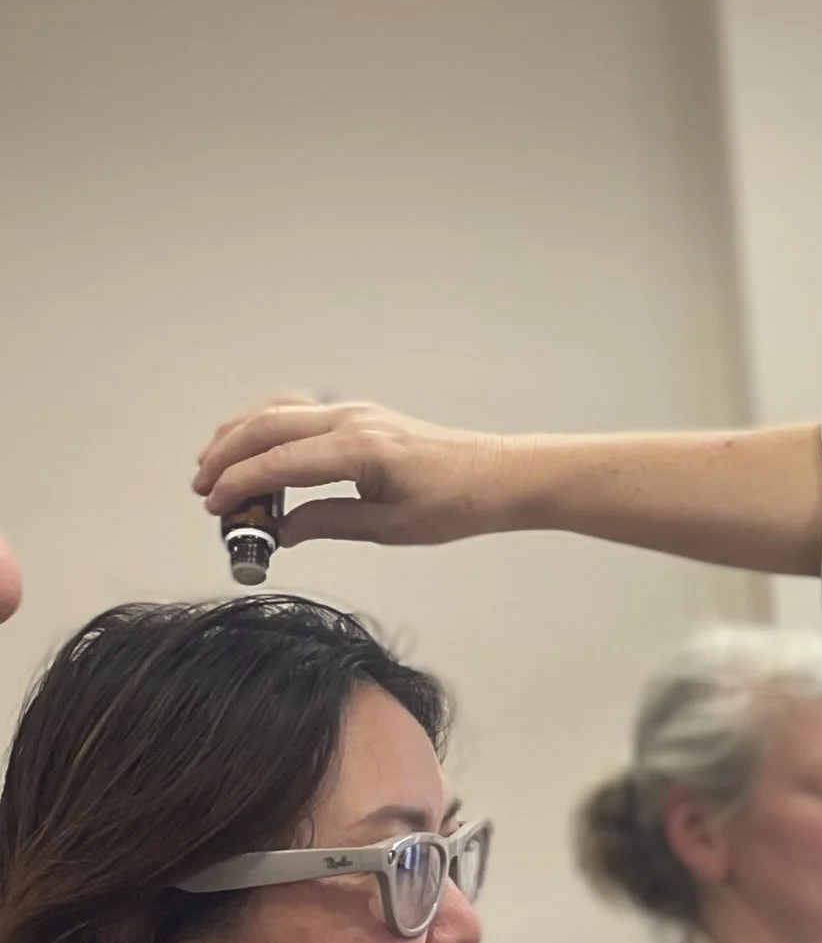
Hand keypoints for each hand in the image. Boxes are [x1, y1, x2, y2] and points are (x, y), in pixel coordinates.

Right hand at [194, 394, 520, 547]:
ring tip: (214, 466)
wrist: (498, 475)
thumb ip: (328, 523)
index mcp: (361, 450)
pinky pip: (299, 411)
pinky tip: (254, 446)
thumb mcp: (389, 527)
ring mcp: (356, 412)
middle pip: (268, 427)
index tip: (215, 507)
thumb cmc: (457, 502)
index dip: (240, 486)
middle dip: (227, 457)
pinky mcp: (360, 415)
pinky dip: (266, 426)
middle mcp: (353, 421)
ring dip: (240, 435)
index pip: (280, 463)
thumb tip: (281, 531)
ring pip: (279, 411)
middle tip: (202, 490)